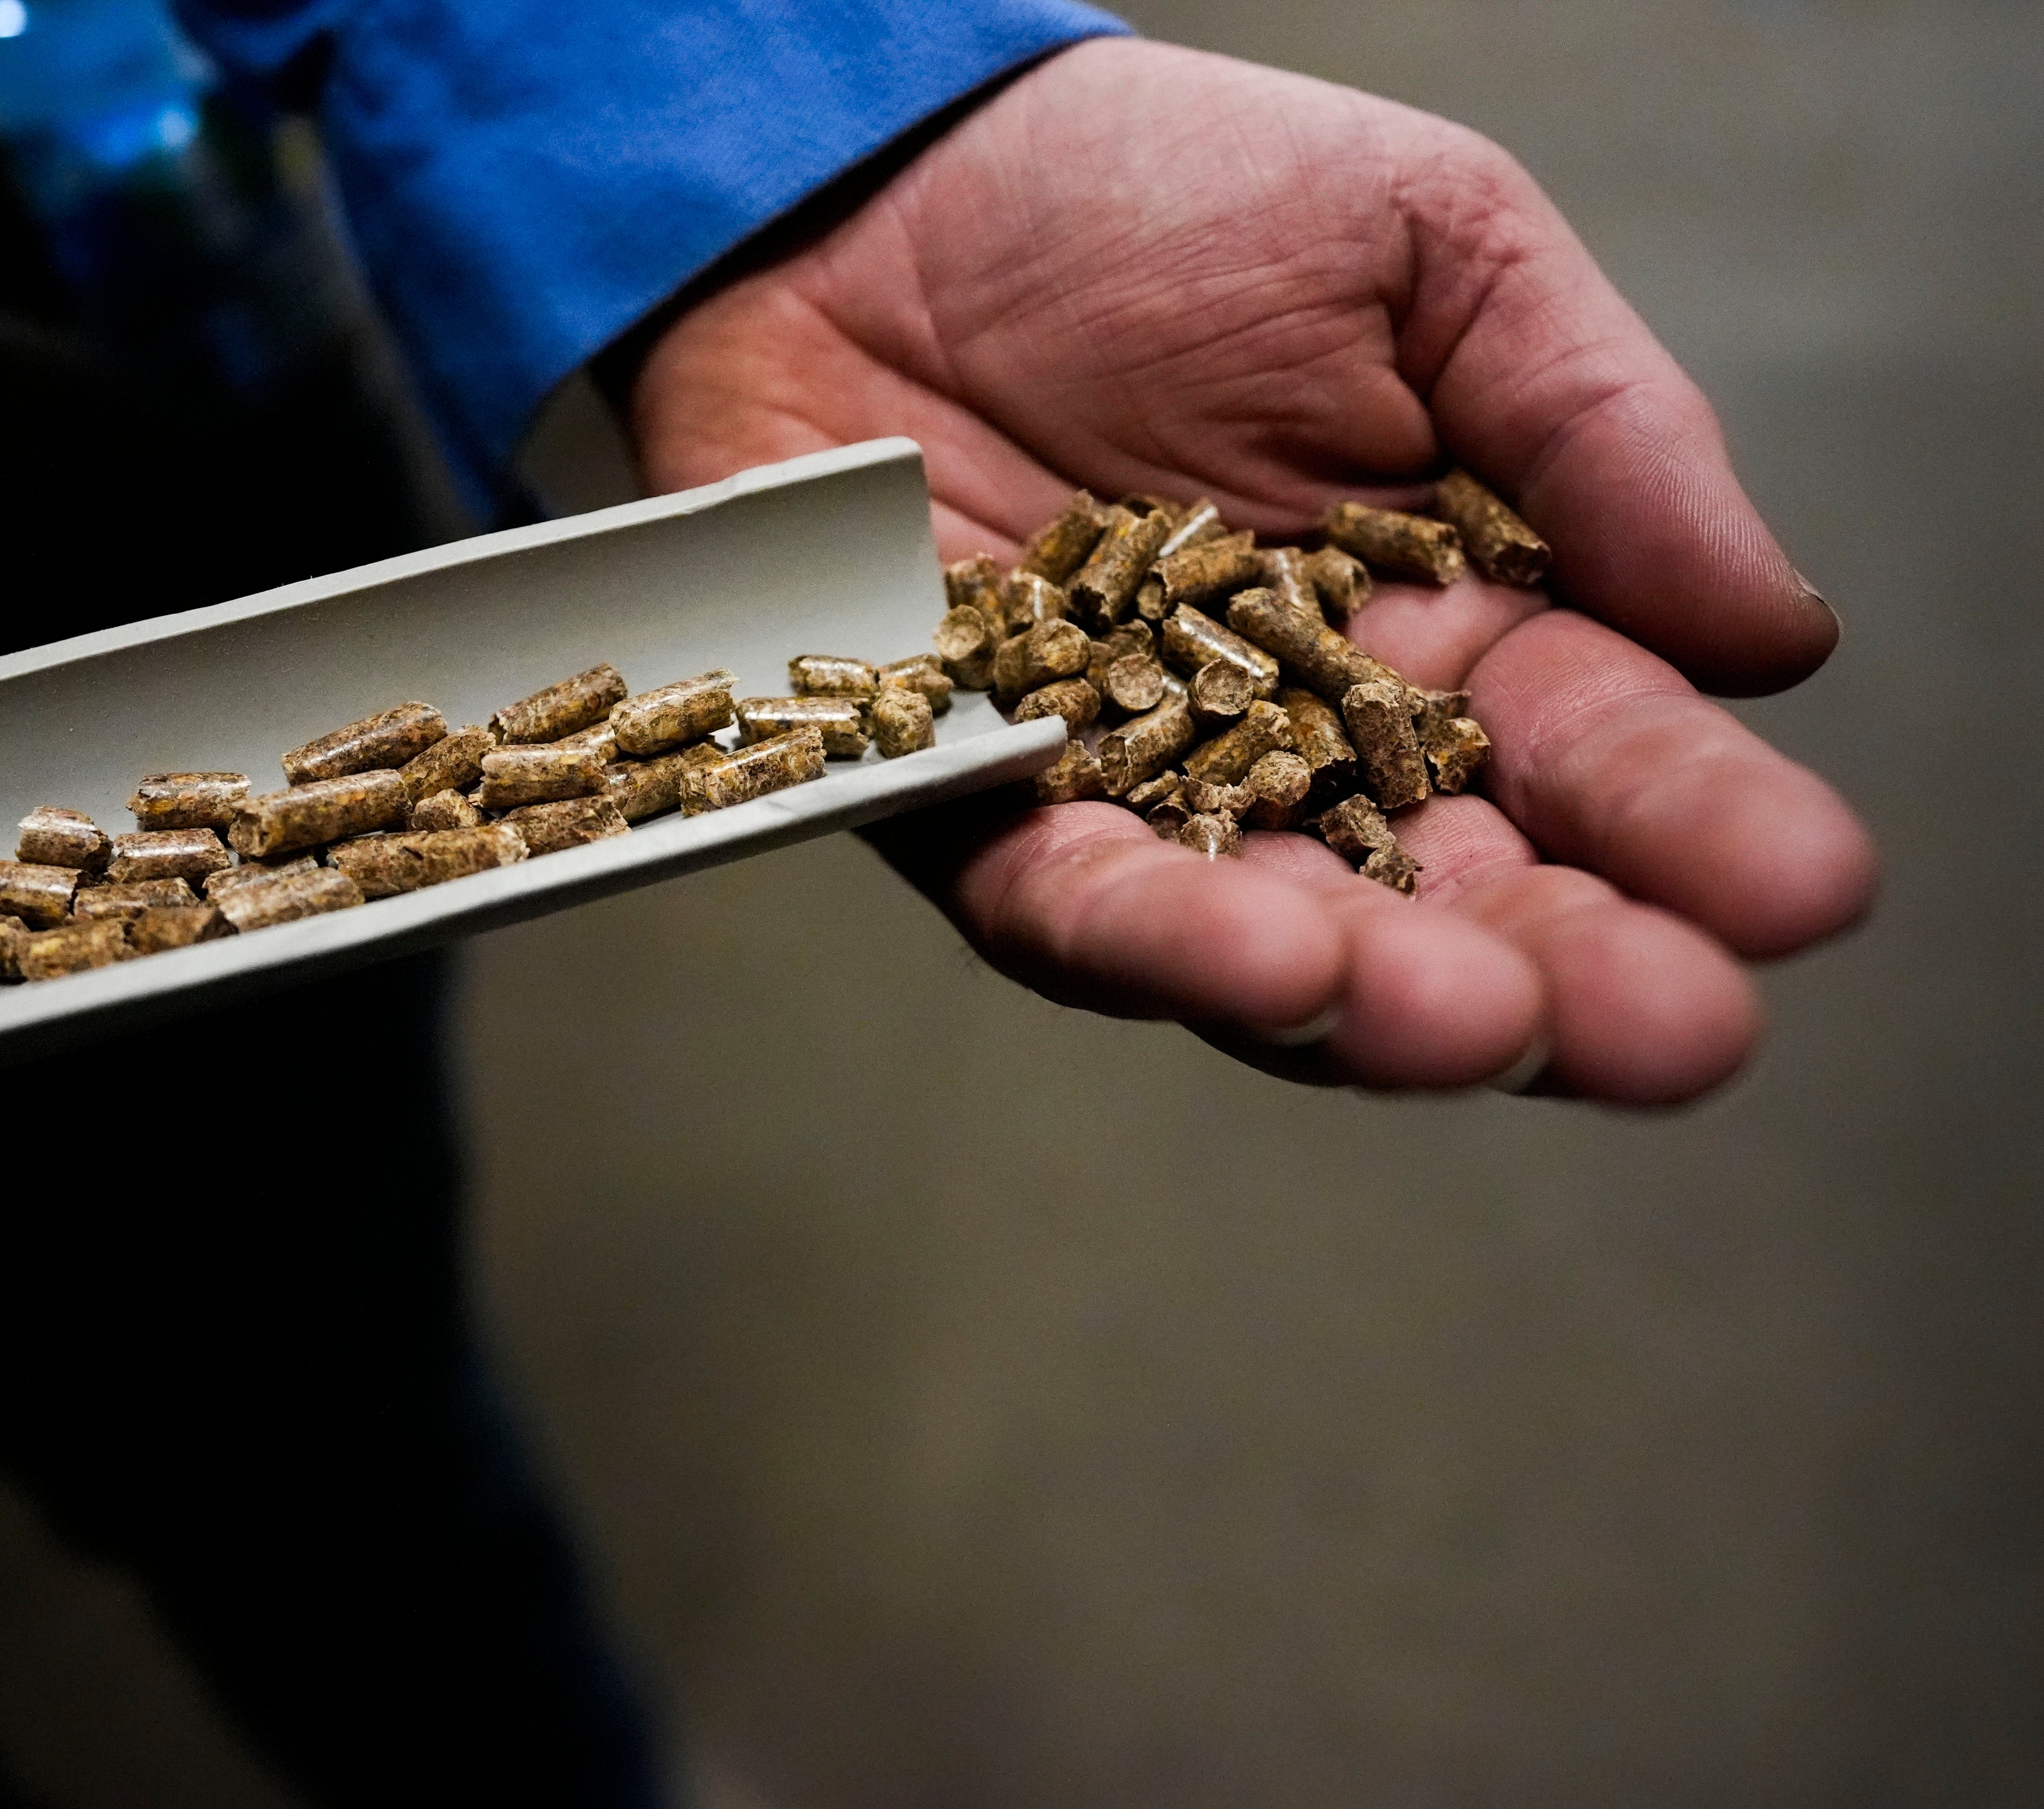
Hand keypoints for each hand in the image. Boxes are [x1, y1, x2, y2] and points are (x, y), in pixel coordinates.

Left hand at [624, 38, 1873, 1101]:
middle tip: (1674, 1029)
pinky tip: (1271, 964)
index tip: (1803, 888)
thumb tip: (1776, 633)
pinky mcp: (971, 805)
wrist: (886, 185)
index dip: (1697, 830)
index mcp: (1445, 626)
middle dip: (1566, 975)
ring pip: (1274, 945)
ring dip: (1375, 999)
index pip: (1594, 755)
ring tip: (1475, 1021)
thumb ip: (1596, 432)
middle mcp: (1301, 743)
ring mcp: (1138, 790)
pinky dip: (1160, 942)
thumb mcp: (1429, 255)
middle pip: (1453, 896)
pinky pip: (1066, 902)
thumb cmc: (1159, 200)